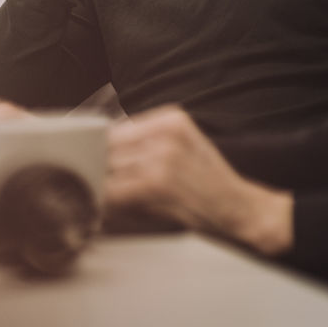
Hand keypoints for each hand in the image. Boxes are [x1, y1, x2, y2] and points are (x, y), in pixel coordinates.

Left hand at [105, 106, 294, 255]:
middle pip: (109, 146)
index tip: (90, 163)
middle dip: (97, 168)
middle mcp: (164, 132)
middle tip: (90, 184)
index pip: (116, 127)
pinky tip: (105, 209)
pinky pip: (115, 191)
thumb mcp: (182, 144)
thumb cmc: (208, 181)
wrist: (238, 206)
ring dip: (98, 186)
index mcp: (169, 117)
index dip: (99, 149)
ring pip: (109, 168)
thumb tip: (101, 151)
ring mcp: (161, 156)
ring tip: (97, 198)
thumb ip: (147, 141)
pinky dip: (105, 202)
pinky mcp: (157, 183)